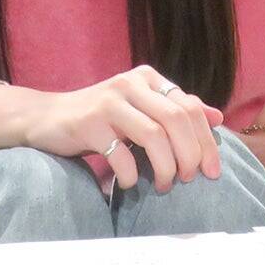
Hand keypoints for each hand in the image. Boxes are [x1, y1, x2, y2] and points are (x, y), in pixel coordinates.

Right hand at [9, 65, 223, 192]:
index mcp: (148, 78)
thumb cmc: (101, 119)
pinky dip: (131, 176)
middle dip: (190, 156)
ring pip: (154, 136)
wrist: (47, 118)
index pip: (190, 107)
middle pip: (176, 120)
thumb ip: (175, 110)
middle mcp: (130, 84)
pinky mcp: (88, 123)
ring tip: (162, 186)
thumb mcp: (141, 109)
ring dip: (165, 168)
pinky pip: (122, 155)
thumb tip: (217, 117)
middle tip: (188, 180)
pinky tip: (128, 184)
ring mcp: (108, 102)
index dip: (207, 142)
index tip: (212, 172)